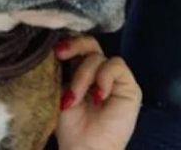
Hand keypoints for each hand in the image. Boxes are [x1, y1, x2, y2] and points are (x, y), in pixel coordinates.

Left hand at [54, 35, 141, 149]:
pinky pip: (116, 66)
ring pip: (97, 57)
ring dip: (82, 76)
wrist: (84, 148)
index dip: (65, 42)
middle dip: (74, 45)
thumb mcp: (57, 90)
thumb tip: (52, 45)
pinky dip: (103, 78)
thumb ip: (59, 68)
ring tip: (73, 99)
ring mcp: (113, 77)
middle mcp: (96, 70)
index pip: (75, 44)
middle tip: (60, 54)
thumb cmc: (68, 124)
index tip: (52, 50)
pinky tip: (98, 96)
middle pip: (89, 42)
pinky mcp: (129, 86)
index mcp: (77, 69)